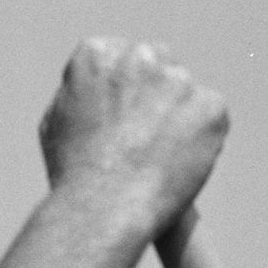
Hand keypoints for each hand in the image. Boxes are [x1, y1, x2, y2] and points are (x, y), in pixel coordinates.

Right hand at [38, 38, 228, 240]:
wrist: (100, 213)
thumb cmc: (71, 178)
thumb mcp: (56, 123)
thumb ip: (82, 92)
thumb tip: (101, 86)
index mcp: (96, 54)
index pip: (117, 58)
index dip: (120, 93)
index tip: (116, 124)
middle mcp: (139, 56)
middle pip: (157, 62)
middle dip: (153, 94)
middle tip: (142, 141)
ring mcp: (178, 80)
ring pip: (185, 92)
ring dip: (177, 117)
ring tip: (156, 161)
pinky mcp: (210, 108)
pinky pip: (211, 117)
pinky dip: (201, 141)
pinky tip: (177, 167)